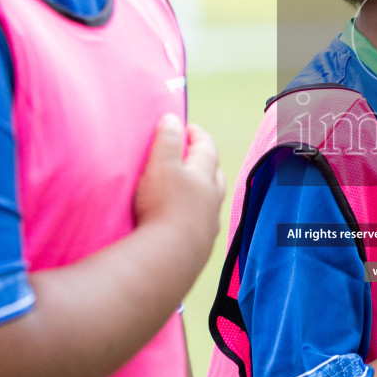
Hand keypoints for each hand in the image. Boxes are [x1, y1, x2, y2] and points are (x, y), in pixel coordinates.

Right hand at [133, 114, 225, 263]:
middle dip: (205, 162)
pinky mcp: (200, 245)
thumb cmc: (164, 206)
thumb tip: (173, 120)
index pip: (206, 148)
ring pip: (211, 201)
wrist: (169, 257)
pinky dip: (197, 217)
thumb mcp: (161, 165)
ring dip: (204, 191)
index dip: (197, 135)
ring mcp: (208, 223)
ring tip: (191, 189)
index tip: (189, 128)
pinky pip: (203, 225)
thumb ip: (167, 141)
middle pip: (215, 175)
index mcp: (204, 175)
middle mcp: (212, 199)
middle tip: (193, 156)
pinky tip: (187, 222)